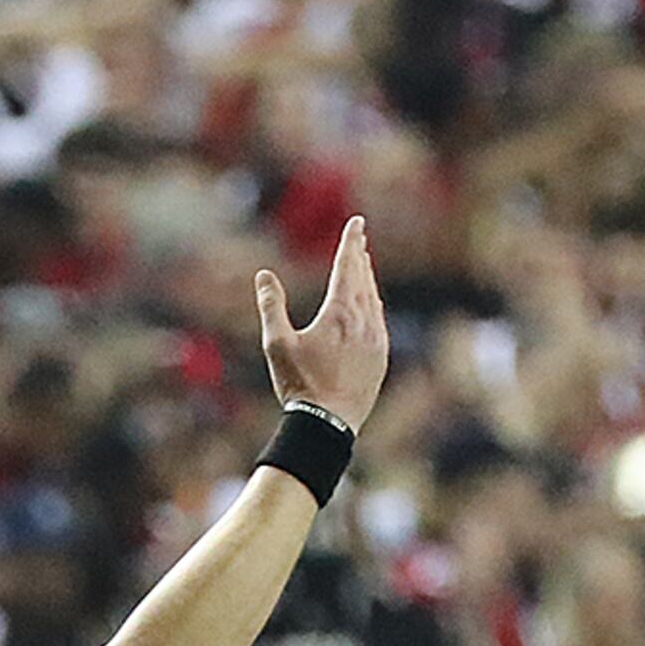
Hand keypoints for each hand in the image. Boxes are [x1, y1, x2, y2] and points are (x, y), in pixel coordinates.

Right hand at [258, 217, 387, 432]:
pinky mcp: (381, 356)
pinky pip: (379, 320)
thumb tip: (263, 276)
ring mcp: (376, 338)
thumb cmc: (299, 384)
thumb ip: (271, 306)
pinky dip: (373, 305)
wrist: (327, 423)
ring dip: (367, 279)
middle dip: (360, 256)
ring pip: (374, 298)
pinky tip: (370, 306)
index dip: (351, 242)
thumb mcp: (276, 344)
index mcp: (339, 311)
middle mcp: (364, 319)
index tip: (357, 223)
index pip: (347, 265)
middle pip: (364, 278)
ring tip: (363, 267)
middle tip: (359, 239)